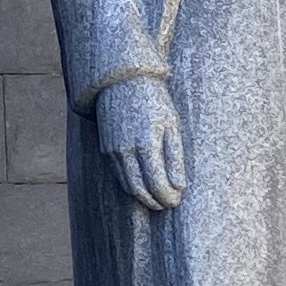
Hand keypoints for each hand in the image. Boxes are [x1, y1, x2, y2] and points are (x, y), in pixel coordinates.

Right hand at [96, 73, 185, 212]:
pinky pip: (119, 176)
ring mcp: (113, 151)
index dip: (168, 197)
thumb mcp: (172, 126)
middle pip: (140, 191)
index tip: (177, 200)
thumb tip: (179, 186)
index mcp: (146, 144)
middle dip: (156, 202)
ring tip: (158, 197)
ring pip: (127, 187)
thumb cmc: (154, 102)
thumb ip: (175, 158)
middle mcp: (126, 151)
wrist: (123, 82)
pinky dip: (131, 186)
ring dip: (143, 197)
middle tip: (168, 203)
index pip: (157, 184)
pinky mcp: (106, 150)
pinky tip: (144, 184)